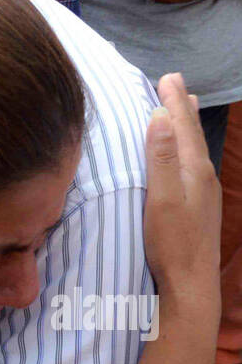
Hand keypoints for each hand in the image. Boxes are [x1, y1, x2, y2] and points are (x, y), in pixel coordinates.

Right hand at [144, 73, 220, 318]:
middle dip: (182, 106)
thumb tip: (160, 115)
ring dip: (186, 125)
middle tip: (174, 82)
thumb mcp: (162, 198)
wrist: (191, 287)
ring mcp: (203, 193)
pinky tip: (184, 156)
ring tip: (186, 108)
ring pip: (194, 148)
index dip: (173, 100)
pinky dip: (185, 147)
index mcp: (194, 170)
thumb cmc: (172, 244)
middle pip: (192, 133)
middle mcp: (203, 177)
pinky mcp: (198, 207)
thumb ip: (161, 157)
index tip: (166, 76)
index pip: (182, 125)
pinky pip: (192, 163)